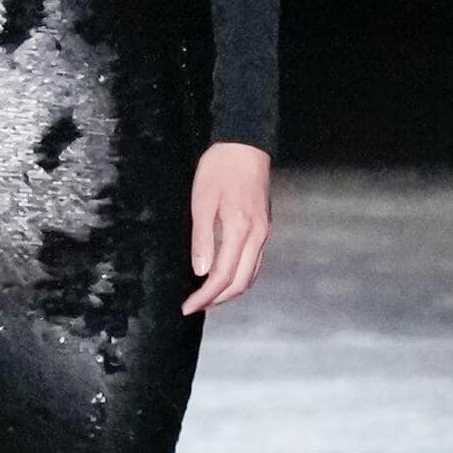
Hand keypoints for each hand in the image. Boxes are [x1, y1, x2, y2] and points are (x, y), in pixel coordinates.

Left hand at [181, 141, 271, 313]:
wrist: (245, 146)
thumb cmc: (219, 169)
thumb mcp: (202, 202)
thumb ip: (202, 238)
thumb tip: (200, 272)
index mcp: (240, 230)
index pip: (222, 276)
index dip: (205, 296)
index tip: (188, 306)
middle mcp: (257, 236)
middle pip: (240, 282)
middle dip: (217, 300)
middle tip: (194, 306)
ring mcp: (263, 233)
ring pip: (250, 275)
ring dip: (229, 291)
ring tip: (207, 297)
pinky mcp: (264, 228)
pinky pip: (254, 263)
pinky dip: (239, 277)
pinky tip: (225, 276)